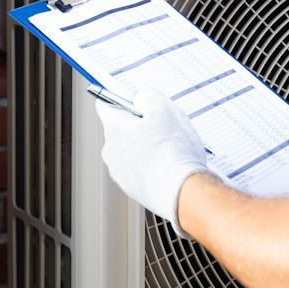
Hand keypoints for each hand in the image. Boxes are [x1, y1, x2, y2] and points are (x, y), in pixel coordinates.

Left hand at [95, 89, 210, 233]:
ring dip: (146, 147)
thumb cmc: (173, 151)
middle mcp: (111, 153)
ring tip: (170, 148)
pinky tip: (169, 165)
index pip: (106, 105)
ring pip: (131, 151)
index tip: (135, 100)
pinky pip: (140, 170)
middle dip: (139, 125)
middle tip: (162, 126)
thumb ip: (147, 96)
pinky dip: (151, 165)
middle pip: (121, 129)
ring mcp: (121, 174)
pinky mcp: (134, 190)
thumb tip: (141, 99)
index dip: (122, 98)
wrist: (183, 192)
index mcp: (113, 130)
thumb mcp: (164, 108)